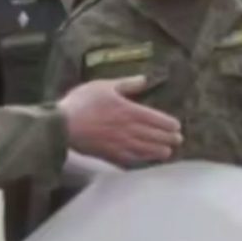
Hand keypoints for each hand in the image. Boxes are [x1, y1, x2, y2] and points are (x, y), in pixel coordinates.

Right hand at [58, 76, 181, 166]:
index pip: (155, 119)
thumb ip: (126, 84)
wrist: (63, 125)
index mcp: (129, 111)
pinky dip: (141, 160)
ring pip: (145, 149)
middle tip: (178, 140)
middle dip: (168, 138)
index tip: (177, 126)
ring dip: (158, 151)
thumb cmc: (83, 102)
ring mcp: (120, 144)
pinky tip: (145, 160)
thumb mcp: (104, 86)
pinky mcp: (110, 155)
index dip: (168, 124)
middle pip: (153, 136)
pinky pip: (130, 159)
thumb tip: (144, 79)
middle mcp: (129, 129)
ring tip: (168, 153)